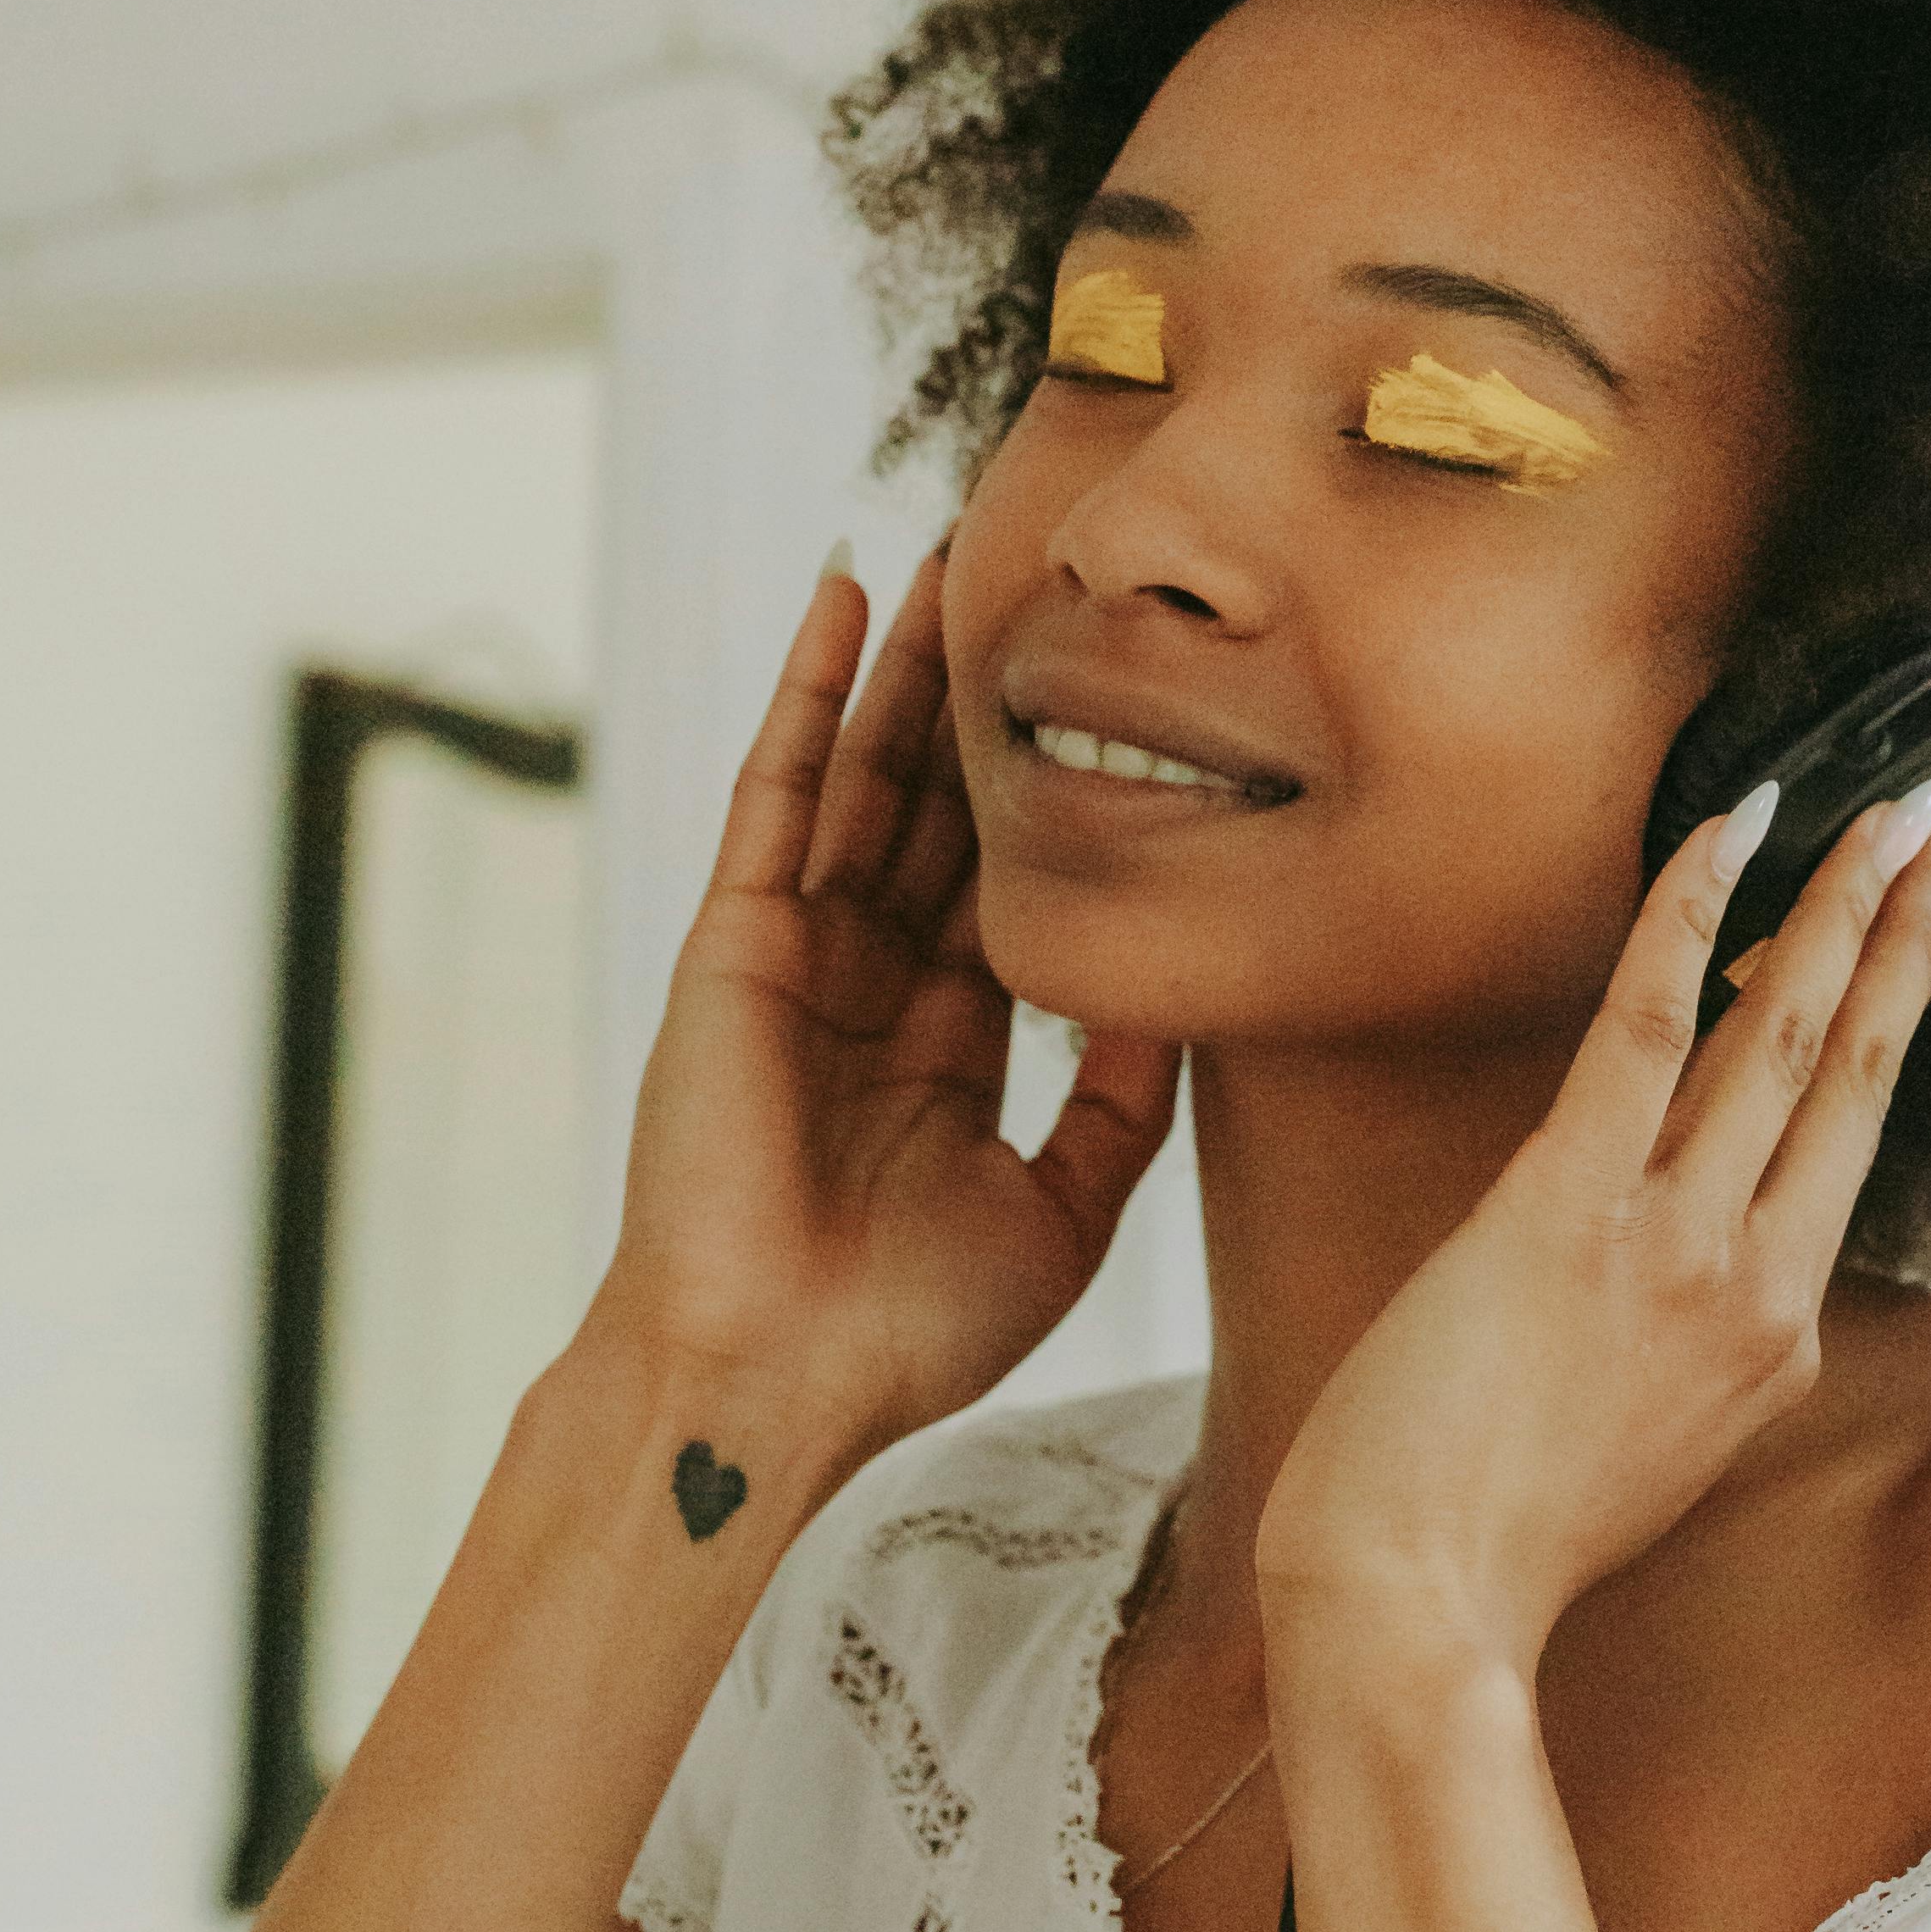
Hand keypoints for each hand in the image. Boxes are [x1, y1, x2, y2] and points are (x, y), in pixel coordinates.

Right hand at [586, 553, 1177, 1465]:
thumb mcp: (1066, 1208)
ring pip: (867, 774)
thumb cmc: (908, 1330)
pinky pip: (777, 789)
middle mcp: (877, 982)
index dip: (1065, 797)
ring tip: (955, 550)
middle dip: (986, 700)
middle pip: (943, 808)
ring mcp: (801, 953)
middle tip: (1042, 582)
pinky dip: (807, 689)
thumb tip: (1192, 1005)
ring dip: (908, 665)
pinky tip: (841, 599)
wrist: (780, 1380)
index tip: (1127, 708)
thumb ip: (1123, 1105)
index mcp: (948, 1044)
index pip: (1015, 885)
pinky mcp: (738, 938)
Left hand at [1252, 774, 1930, 1677]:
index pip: (1847, 1139)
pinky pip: (1650, 1031)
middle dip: (1918, 929)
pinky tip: (1733, 829)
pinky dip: (1693, 916)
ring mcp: (1672, 1246)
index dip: (1900, 1009)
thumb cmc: (1494, 1537)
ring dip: (1847, 902)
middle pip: (1862, 1067)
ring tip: (1893, 808)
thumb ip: (1694, 1349)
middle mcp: (1757, 1284)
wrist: (1413, 1610)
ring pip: (1788, 1035)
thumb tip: (1689, 1266)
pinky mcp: (1566, 1210)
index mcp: (1776, 1337)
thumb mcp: (1649, 1447)